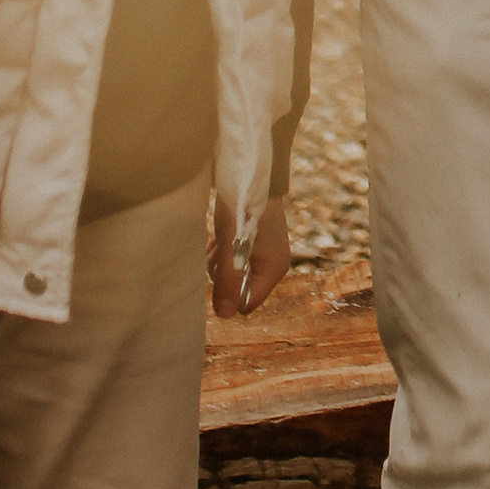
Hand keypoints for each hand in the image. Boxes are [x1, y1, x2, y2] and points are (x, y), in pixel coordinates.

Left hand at [211, 194, 289, 318]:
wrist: (250, 172)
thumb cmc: (244, 209)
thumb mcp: (232, 246)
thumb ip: (228, 281)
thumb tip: (225, 316)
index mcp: (273, 269)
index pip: (246, 303)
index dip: (228, 294)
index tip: (219, 272)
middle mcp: (270, 264)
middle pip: (237, 289)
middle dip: (221, 275)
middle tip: (217, 252)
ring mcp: (261, 252)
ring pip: (231, 273)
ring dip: (218, 262)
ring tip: (216, 241)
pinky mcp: (251, 241)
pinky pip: (232, 259)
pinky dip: (221, 252)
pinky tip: (218, 237)